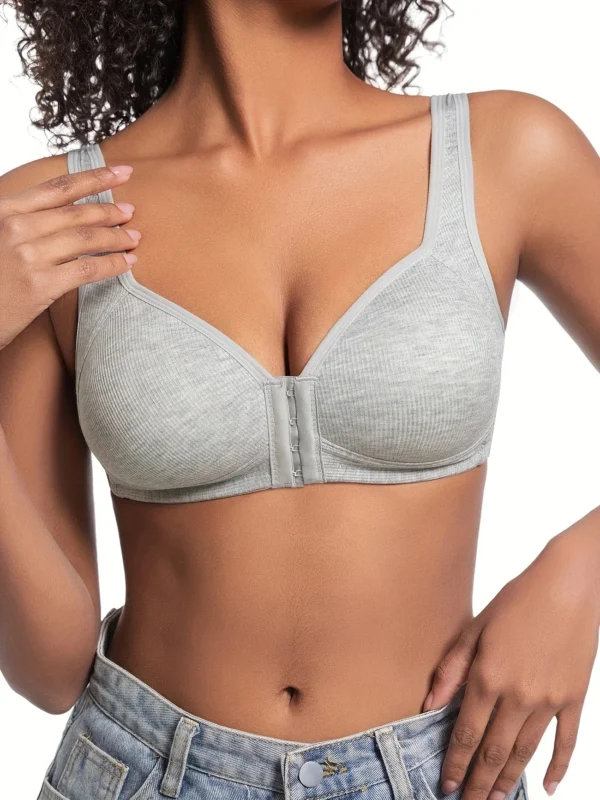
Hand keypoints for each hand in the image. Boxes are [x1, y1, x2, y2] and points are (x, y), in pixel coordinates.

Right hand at [0, 163, 140, 350]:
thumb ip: (23, 221)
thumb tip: (63, 215)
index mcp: (5, 210)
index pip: (58, 188)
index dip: (95, 178)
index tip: (121, 172)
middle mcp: (16, 227)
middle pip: (76, 213)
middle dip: (109, 210)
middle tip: (130, 211)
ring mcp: (29, 255)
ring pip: (86, 239)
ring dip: (116, 237)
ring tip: (134, 237)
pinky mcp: (40, 284)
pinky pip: (87, 268)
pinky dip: (113, 264)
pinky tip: (128, 262)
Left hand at [422, 532, 599, 798]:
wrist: (568, 585)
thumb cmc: (517, 600)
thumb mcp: (475, 628)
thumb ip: (450, 669)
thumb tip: (429, 705)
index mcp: (488, 678)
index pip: (466, 734)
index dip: (455, 764)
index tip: (446, 785)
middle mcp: (518, 697)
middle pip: (494, 752)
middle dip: (479, 783)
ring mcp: (550, 701)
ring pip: (525, 753)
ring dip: (509, 781)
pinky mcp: (574, 698)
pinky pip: (566, 742)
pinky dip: (558, 767)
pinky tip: (549, 786)